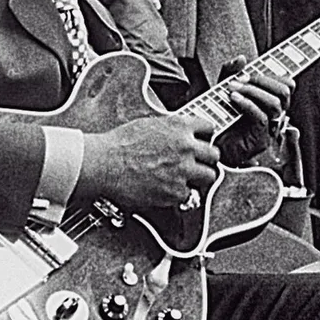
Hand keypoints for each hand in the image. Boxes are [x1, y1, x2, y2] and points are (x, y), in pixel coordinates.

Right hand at [77, 114, 221, 208]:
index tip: (203, 141)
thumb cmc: (119, 144)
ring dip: (200, 178)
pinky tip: (170, 189)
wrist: (105, 163)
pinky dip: (181, 194)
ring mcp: (182, 170)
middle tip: (201, 163)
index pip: (209, 128)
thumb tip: (178, 132)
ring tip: (189, 178)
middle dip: (208, 159)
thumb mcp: (149, 124)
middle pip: (214, 155)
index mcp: (179, 127)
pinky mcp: (175, 192)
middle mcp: (185, 148)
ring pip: (209, 177)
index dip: (206, 136)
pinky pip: (189, 195)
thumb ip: (170, 129)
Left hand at [214, 56, 293, 162]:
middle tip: (241, 78)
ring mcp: (269, 128)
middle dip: (262, 80)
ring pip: (275, 103)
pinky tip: (233, 98)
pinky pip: (261, 117)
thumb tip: (242, 59)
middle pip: (285, 91)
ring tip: (232, 88)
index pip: (287, 84)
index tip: (250, 71)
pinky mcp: (260, 139)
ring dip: (253, 90)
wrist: (208, 145)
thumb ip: (231, 74)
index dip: (273, 74)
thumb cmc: (216, 120)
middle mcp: (274, 115)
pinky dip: (247, 103)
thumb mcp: (222, 90)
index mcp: (270, 103)